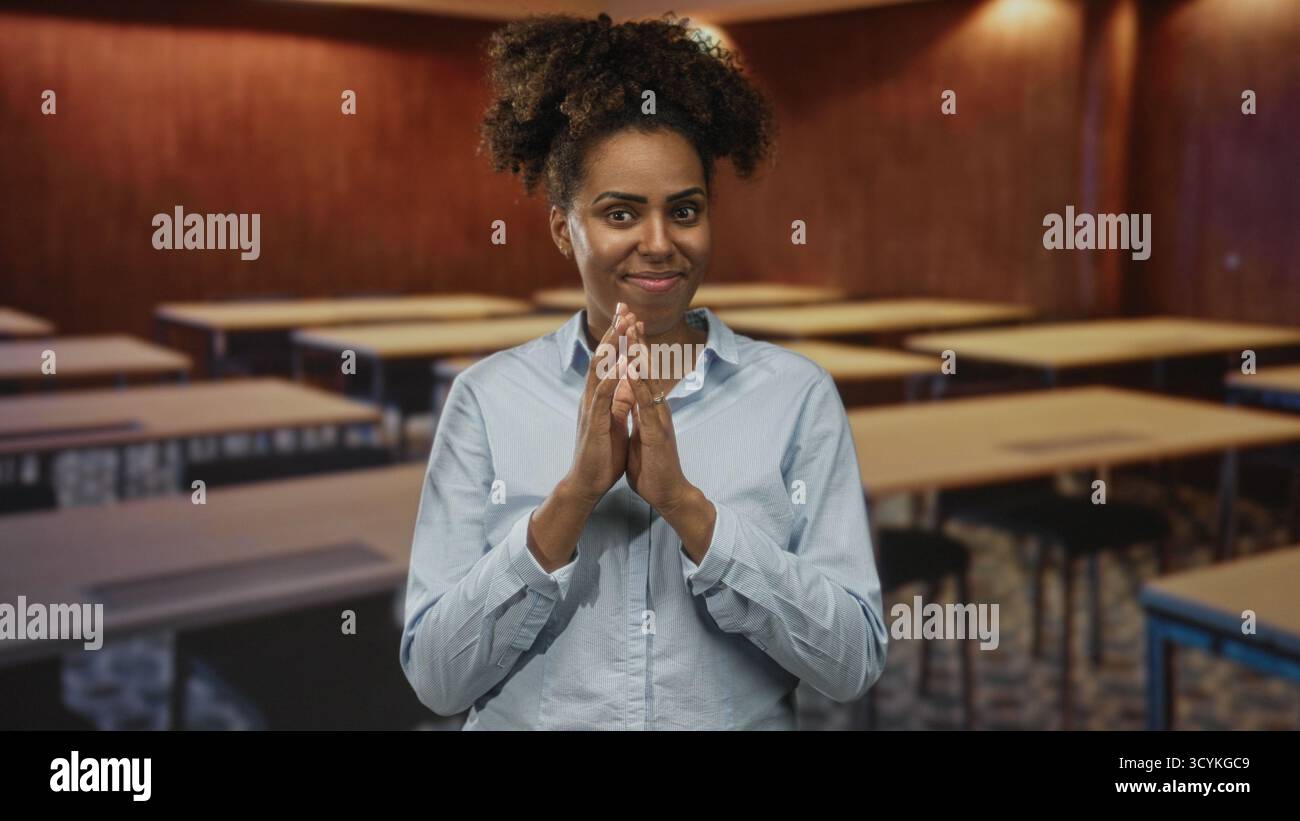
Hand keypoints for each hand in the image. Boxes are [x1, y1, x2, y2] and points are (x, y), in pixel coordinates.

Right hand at [564, 302, 636, 507]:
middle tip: (624, 308)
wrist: (588, 483)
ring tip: (622, 326)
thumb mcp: (613, 422)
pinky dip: (611, 378)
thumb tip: (624, 385)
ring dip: (612, 348)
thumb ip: (617, 402)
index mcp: (599, 397)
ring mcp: (591, 408)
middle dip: (613, 333)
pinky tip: (620, 364)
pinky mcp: (594, 423)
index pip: (608, 361)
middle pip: (601, 357)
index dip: (617, 338)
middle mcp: (592, 397)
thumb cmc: (602, 454)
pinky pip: (603, 397)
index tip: (628, 315)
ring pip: (600, 371)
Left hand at [622, 320, 692, 514]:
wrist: (668, 493)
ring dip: (640, 354)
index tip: (626, 324)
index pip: (641, 371)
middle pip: (647, 367)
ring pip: (649, 380)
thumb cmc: (653, 466)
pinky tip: (632, 370)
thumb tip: (630, 398)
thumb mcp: (641, 433)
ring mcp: (659, 418)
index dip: (633, 348)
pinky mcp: (657, 432)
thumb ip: (636, 414)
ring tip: (632, 330)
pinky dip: (638, 386)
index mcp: (650, 407)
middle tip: (631, 313)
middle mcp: (657, 407)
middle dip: (638, 340)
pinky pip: (646, 405)